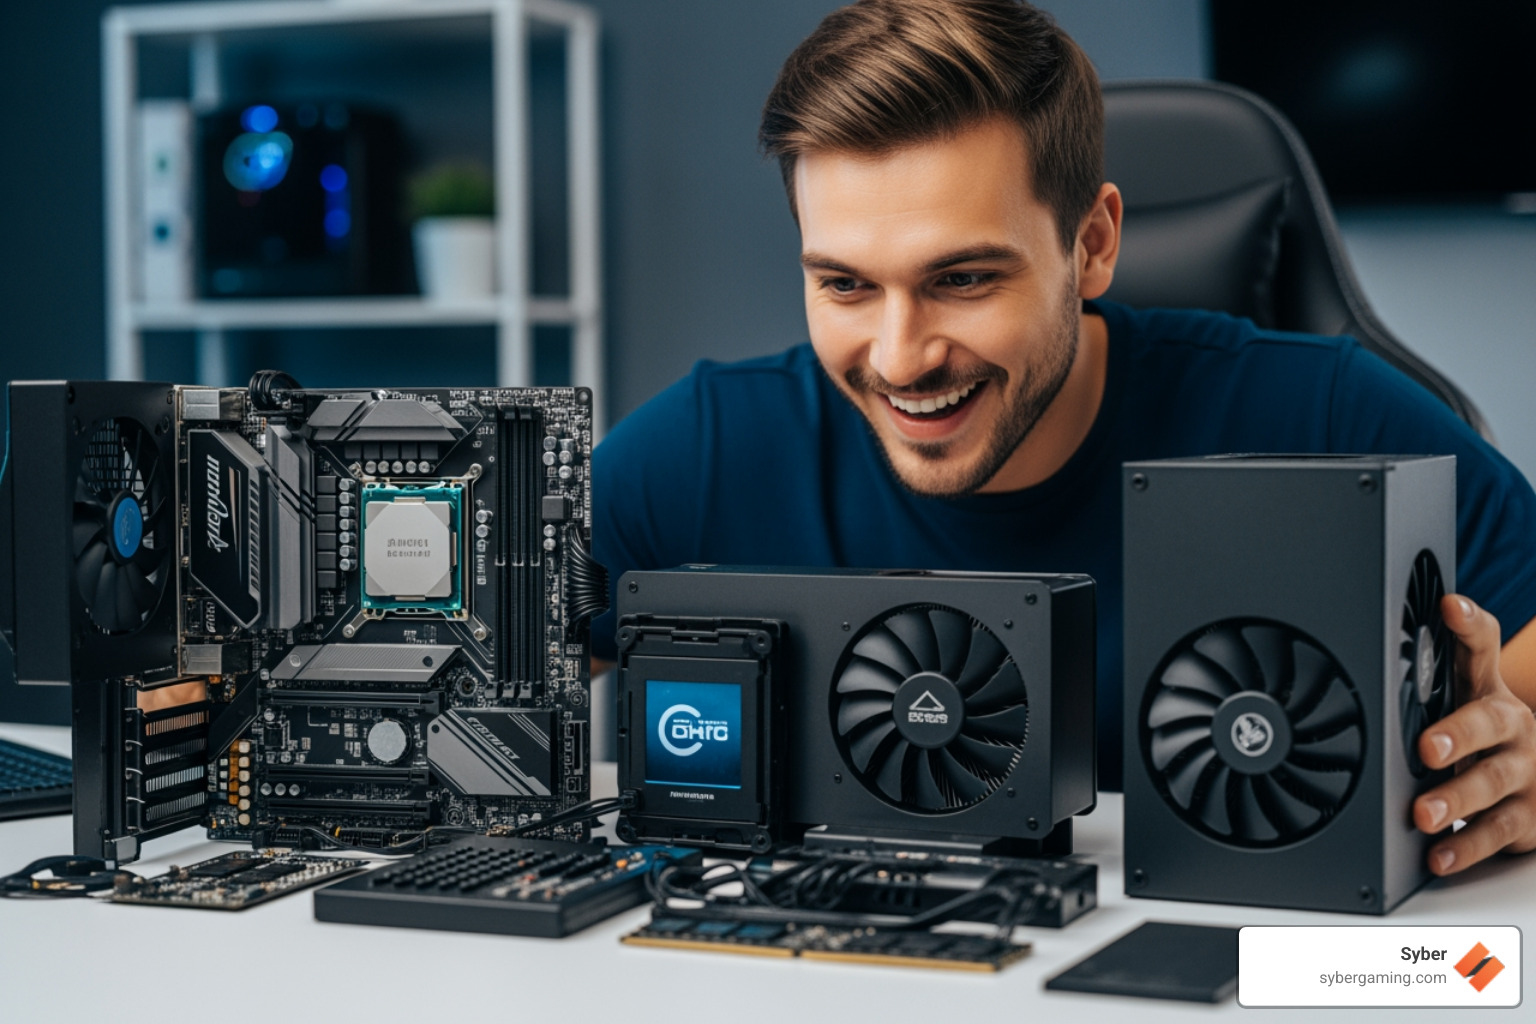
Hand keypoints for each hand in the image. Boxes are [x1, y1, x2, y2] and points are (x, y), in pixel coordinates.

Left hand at [1412, 594, 1535, 873]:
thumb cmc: (1475, 734)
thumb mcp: (1454, 701)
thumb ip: (1415, 684)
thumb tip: (1345, 659)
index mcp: (1486, 689)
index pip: (1482, 647)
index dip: (1470, 624)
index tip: (1451, 606)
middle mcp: (1512, 724)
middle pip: (1490, 721)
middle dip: (1459, 733)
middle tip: (1426, 748)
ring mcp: (1524, 770)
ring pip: (1494, 781)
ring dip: (1456, 798)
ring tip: (1422, 813)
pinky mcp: (1529, 815)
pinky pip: (1498, 831)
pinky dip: (1466, 846)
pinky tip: (1439, 854)